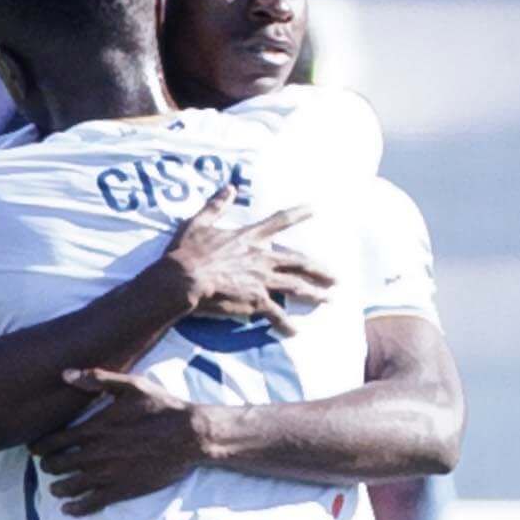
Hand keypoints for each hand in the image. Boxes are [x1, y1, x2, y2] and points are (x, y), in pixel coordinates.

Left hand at [34, 367, 222, 513]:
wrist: (189, 435)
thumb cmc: (161, 407)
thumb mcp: (131, 385)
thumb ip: (97, 379)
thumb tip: (65, 374)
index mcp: (95, 428)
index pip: (55, 440)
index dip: (40, 446)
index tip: (36, 448)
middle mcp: (96, 453)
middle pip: (58, 465)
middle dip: (48, 466)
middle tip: (46, 466)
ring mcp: (108, 474)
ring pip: (69, 486)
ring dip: (57, 488)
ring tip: (55, 487)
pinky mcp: (122, 490)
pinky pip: (90, 503)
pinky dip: (75, 508)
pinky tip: (68, 508)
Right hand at [152, 181, 334, 332]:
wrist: (184, 280)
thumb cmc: (187, 252)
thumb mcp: (199, 222)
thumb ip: (216, 205)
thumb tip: (229, 188)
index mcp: (249, 238)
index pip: (279, 222)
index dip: (299, 214)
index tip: (315, 209)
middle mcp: (262, 258)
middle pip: (299, 262)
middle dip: (319, 270)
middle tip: (335, 277)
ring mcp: (262, 280)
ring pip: (296, 287)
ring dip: (314, 294)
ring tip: (328, 299)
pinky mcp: (257, 301)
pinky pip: (277, 314)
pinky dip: (286, 324)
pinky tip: (294, 331)